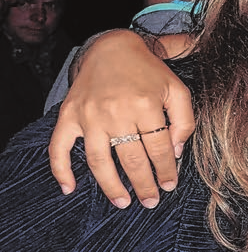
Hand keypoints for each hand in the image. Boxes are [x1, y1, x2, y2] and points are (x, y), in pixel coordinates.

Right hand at [48, 30, 194, 207]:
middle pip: (131, 159)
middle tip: (151, 201)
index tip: (169, 185)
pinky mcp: (68, 116)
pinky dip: (61, 169)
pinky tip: (69, 188)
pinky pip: (59, 146)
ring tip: (123, 203)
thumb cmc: (149, 72)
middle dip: (143, 185)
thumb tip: (174, 153)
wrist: (112, 48)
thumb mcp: (177, 90)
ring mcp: (89, 115)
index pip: (158, 149)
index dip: (165, 171)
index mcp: (145, 105)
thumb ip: (184, 121)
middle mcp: (115, 112)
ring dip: (111, 186)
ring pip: (99, 161)